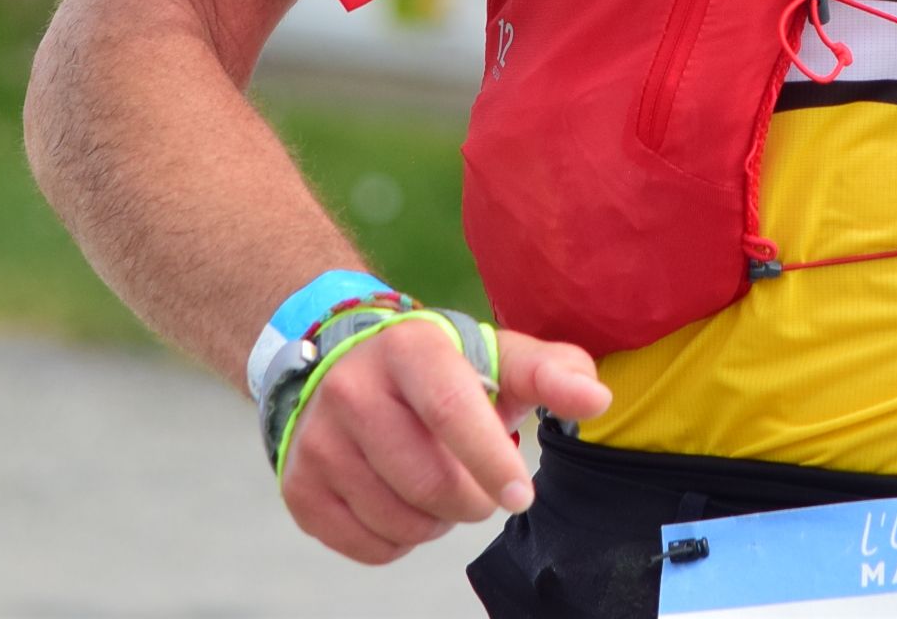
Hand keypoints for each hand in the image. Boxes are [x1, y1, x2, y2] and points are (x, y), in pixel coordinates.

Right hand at [278, 318, 611, 563]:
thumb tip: (598, 400)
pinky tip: (402, 501)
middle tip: (482, 486)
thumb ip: (551, 371)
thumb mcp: (493, 355)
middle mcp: (351, 389)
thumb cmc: (437, 367)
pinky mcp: (299, 486)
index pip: (450, 411)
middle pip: (430, 482)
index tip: (521, 494)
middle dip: (473, 500)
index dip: (491, 460)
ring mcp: (318, 441)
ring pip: (401, 522)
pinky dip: (402, 540)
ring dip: (438, 521)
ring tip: (437, 483)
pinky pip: (370, 547)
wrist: (338, 358)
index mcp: (409, 349)